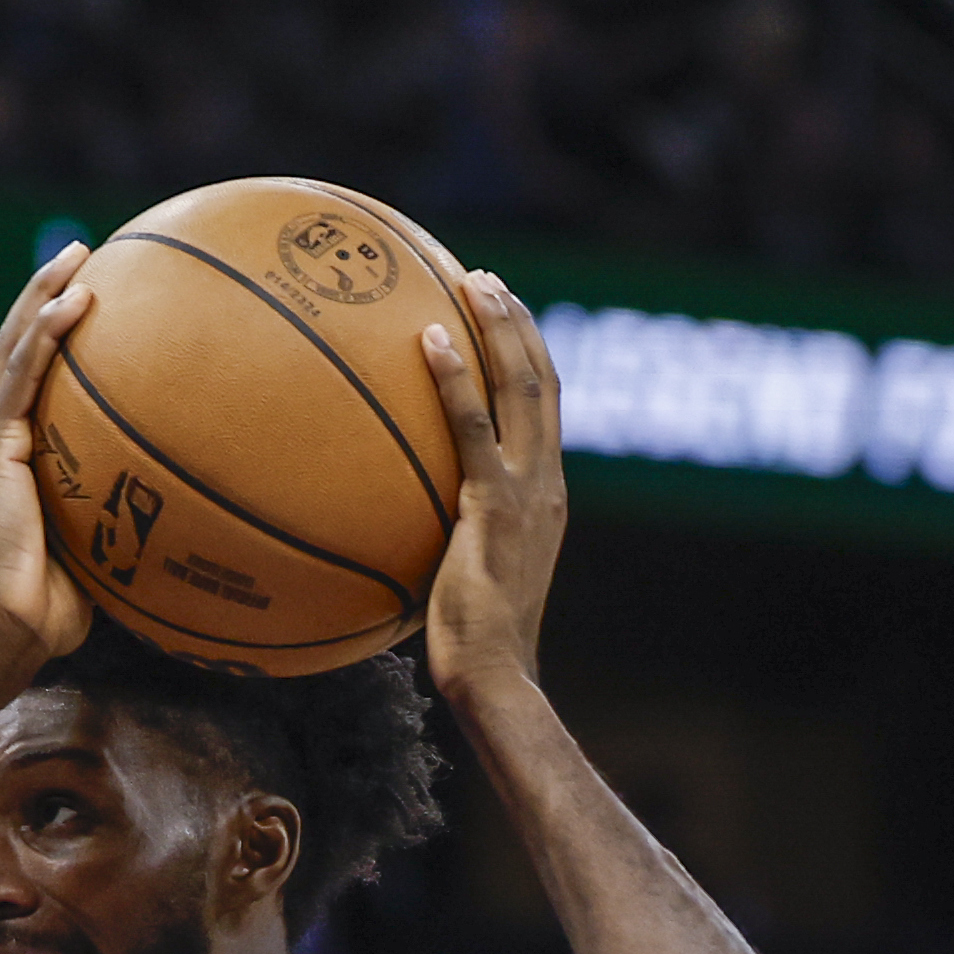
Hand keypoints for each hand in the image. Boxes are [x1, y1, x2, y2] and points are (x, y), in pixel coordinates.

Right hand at [0, 244, 94, 666]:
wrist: (9, 628)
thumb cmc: (56, 610)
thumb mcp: (101, 549)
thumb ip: (128, 516)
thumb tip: (196, 511)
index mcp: (12, 460)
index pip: (29, 383)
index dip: (53, 337)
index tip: (90, 299)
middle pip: (15, 349)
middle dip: (45, 296)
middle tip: (82, 254)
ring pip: (13, 349)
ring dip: (44, 296)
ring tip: (77, 255)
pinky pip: (21, 377)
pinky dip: (45, 334)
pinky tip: (75, 300)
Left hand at [420, 269, 565, 701]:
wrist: (494, 675)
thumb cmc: (471, 645)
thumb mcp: (466, 578)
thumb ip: (453, 541)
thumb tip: (406, 529)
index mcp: (547, 495)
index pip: (547, 411)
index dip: (529, 358)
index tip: (506, 317)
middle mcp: (547, 483)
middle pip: (542, 382)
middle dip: (517, 324)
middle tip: (485, 279)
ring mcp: (527, 491)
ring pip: (522, 388)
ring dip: (499, 328)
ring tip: (471, 281)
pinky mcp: (494, 506)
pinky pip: (473, 427)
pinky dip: (455, 378)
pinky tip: (428, 339)